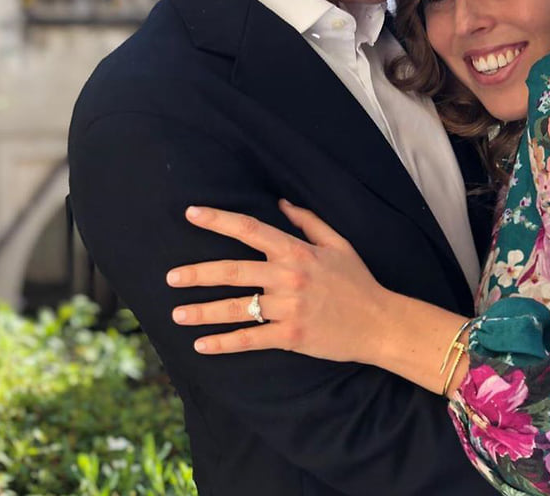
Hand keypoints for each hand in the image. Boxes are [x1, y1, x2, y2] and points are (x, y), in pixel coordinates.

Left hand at [166, 199, 390, 362]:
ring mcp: (288, 308)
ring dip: (202, 311)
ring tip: (176, 314)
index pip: (250, 229)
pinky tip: (202, 345)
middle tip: (170, 277)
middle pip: (233, 271)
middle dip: (197, 273)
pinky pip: (250, 339)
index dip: (218, 220)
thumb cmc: (358, 281)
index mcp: (296, 251)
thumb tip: (281, 202)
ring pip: (236, 308)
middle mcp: (288, 277)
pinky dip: (224, 343)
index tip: (192, 213)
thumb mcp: (337, 244)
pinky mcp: (290, 336)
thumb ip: (308, 221)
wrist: (379, 322)